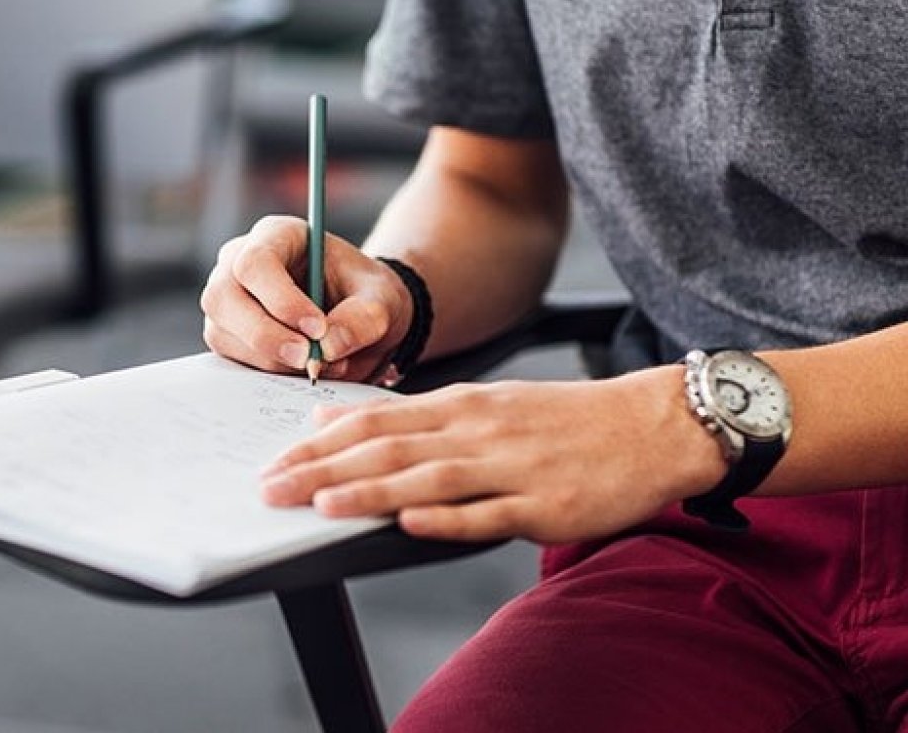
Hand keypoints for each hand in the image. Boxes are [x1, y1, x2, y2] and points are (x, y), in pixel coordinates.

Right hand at [200, 215, 412, 381]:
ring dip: (269, 358)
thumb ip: (363, 319)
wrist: (361, 316)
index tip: (317, 328)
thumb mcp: (383, 299)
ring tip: (317, 363)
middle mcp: (240, 261)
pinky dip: (265, 370)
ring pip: (222, 332)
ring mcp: (228, 299)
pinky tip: (299, 368)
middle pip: (223, 297)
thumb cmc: (367, 295)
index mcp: (277, 235)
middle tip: (308, 360)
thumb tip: (328, 347)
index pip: (256, 262)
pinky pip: (231, 357)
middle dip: (266, 335)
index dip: (281, 299)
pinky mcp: (227, 333)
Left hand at [259, 367, 726, 542]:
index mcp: (462, 404)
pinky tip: (411, 523)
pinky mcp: (544, 504)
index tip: (275, 461)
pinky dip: (447, 518)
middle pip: (389, 448)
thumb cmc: (563, 418)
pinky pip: (488, 513)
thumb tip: (334, 416)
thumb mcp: (484, 401)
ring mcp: (512, 467)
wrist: (651, 425)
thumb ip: (412, 414)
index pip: (375, 420)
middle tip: (273, 489)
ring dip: (372, 491)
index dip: (320, 442)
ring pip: (429, 478)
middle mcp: (479, 430)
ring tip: (322, 505)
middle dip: (324, 470)